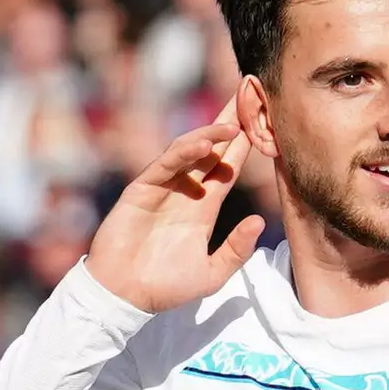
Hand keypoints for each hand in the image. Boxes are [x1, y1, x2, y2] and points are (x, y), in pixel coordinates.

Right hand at [83, 120, 263, 312]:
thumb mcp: (211, 274)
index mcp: (203, 207)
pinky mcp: (142, 189)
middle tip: (249, 94)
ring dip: (211, 135)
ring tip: (234, 123)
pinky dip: (183, 152)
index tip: (264, 121)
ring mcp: (163, 187)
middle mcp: (185, 191)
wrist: (125, 295)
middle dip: (229, 123)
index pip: (228, 168)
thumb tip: (259, 222)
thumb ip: (236, 250)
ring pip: (189, 151)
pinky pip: (166, 164)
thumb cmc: (165, 287)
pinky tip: (204, 143)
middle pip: (211, 149)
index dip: (244, 145)